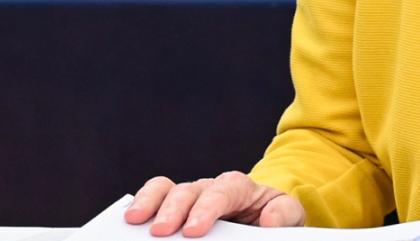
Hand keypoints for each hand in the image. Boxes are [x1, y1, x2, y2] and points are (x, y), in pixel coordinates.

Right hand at [125, 172, 304, 236]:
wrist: (265, 216)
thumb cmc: (273, 217)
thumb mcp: (289, 216)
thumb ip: (284, 215)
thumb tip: (269, 220)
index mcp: (239, 187)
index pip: (222, 191)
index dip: (206, 209)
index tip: (192, 230)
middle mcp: (210, 187)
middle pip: (188, 190)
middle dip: (173, 210)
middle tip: (159, 232)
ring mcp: (190, 197)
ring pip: (166, 189)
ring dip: (149, 203)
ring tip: (133, 222)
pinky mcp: (175, 207)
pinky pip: (155, 199)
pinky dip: (142, 205)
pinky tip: (131, 222)